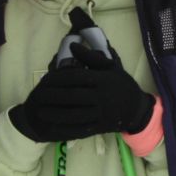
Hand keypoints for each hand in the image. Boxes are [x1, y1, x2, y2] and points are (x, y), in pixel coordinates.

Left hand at [10, 57, 155, 142]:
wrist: (137, 108)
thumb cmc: (121, 84)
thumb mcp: (111, 66)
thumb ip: (90, 56)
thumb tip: (72, 46)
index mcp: (104, 80)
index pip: (77, 77)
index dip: (59, 78)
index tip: (46, 79)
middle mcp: (102, 97)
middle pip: (74, 97)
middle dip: (54, 97)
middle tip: (38, 96)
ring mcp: (101, 114)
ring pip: (75, 115)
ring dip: (56, 114)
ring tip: (40, 111)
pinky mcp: (101, 127)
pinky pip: (81, 129)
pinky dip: (66, 129)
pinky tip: (53, 126)